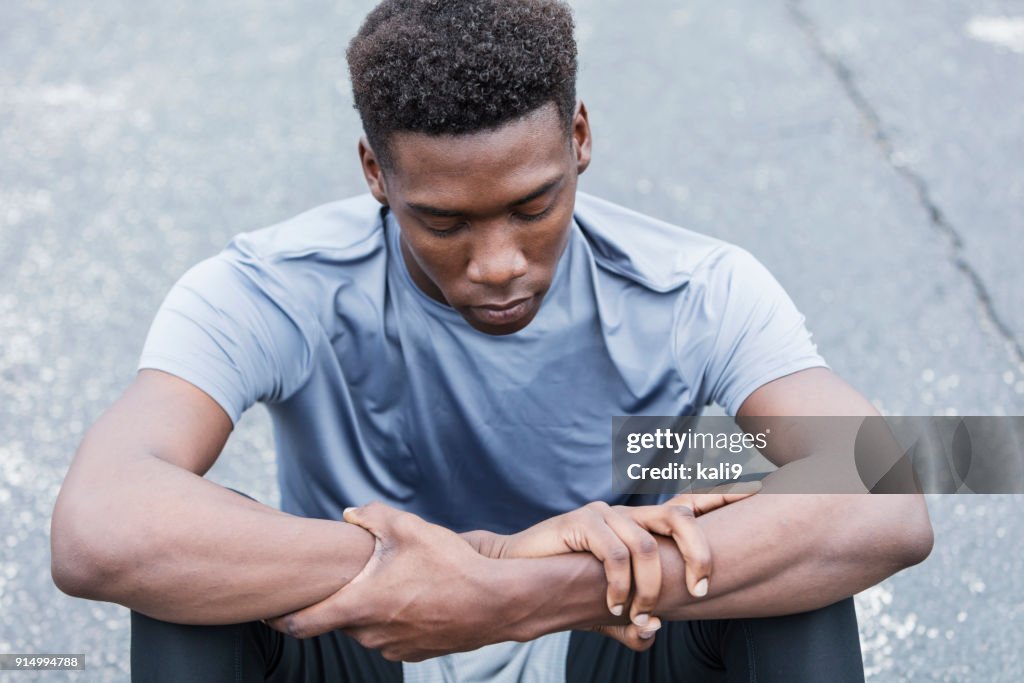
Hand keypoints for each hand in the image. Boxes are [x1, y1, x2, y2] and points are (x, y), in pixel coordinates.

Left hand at [266, 503, 509, 661]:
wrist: (494, 602)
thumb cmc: (450, 564)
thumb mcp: (409, 528)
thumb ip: (371, 517)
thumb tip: (349, 515)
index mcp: (359, 605)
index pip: (302, 624)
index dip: (280, 619)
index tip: (267, 613)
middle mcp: (370, 633)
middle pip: (337, 621)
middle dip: (337, 602)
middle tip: (346, 579)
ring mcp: (393, 647)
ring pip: (366, 629)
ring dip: (368, 611)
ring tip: (390, 584)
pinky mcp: (415, 653)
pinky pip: (391, 637)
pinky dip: (393, 621)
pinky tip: (413, 599)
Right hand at [481, 482, 761, 641]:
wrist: (519, 573)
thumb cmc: (567, 587)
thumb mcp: (607, 610)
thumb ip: (632, 622)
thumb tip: (649, 636)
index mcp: (642, 527)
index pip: (689, 507)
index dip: (721, 499)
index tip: (756, 493)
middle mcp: (629, 515)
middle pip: (680, 515)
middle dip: (700, 550)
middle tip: (701, 589)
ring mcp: (605, 515)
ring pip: (646, 543)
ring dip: (649, 586)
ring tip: (638, 612)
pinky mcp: (580, 521)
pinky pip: (612, 552)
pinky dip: (617, 585)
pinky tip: (609, 608)